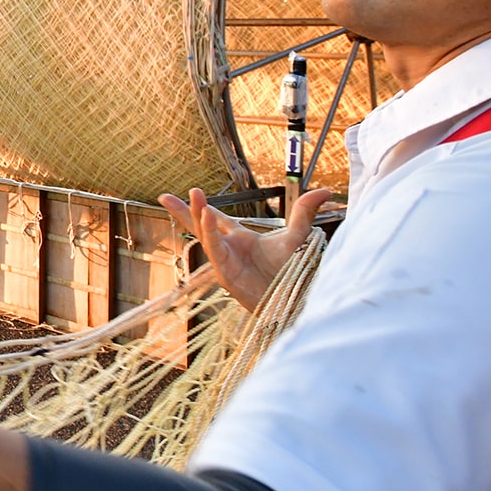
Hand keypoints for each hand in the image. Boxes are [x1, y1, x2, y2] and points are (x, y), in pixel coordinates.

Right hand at [156, 187, 334, 310]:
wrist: (294, 300)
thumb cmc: (291, 272)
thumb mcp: (297, 236)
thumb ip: (304, 212)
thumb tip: (325, 191)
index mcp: (239, 239)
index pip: (215, 219)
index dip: (199, 208)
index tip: (185, 192)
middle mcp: (228, 250)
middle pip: (200, 227)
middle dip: (185, 211)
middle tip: (165, 197)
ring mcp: (225, 263)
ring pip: (206, 237)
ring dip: (199, 218)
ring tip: (196, 198)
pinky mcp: (227, 275)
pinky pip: (215, 252)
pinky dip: (210, 235)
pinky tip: (207, 218)